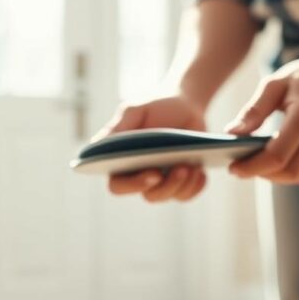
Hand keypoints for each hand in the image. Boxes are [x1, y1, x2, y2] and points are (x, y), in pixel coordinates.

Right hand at [92, 96, 208, 202]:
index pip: (118, 185)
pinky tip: (200, 172)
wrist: (185, 104)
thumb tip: (98, 146)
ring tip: (192, 165)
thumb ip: (118, 128)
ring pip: (169, 196)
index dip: (133, 185)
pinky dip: (196, 186)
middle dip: (167, 186)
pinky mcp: (181, 180)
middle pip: (149, 195)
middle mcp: (139, 174)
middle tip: (181, 167)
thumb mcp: (135, 110)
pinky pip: (187, 194)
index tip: (154, 174)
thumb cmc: (155, 105)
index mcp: (121, 160)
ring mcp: (161, 180)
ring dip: (183, 184)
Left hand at [226, 48, 298, 184]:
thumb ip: (253, 110)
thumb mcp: (275, 83)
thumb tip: (231, 133)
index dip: (251, 167)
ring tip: (269, 163)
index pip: (275, 156)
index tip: (234, 169)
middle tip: (249, 166)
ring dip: (284, 175)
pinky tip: (295, 160)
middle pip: (290, 172)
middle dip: (265, 173)